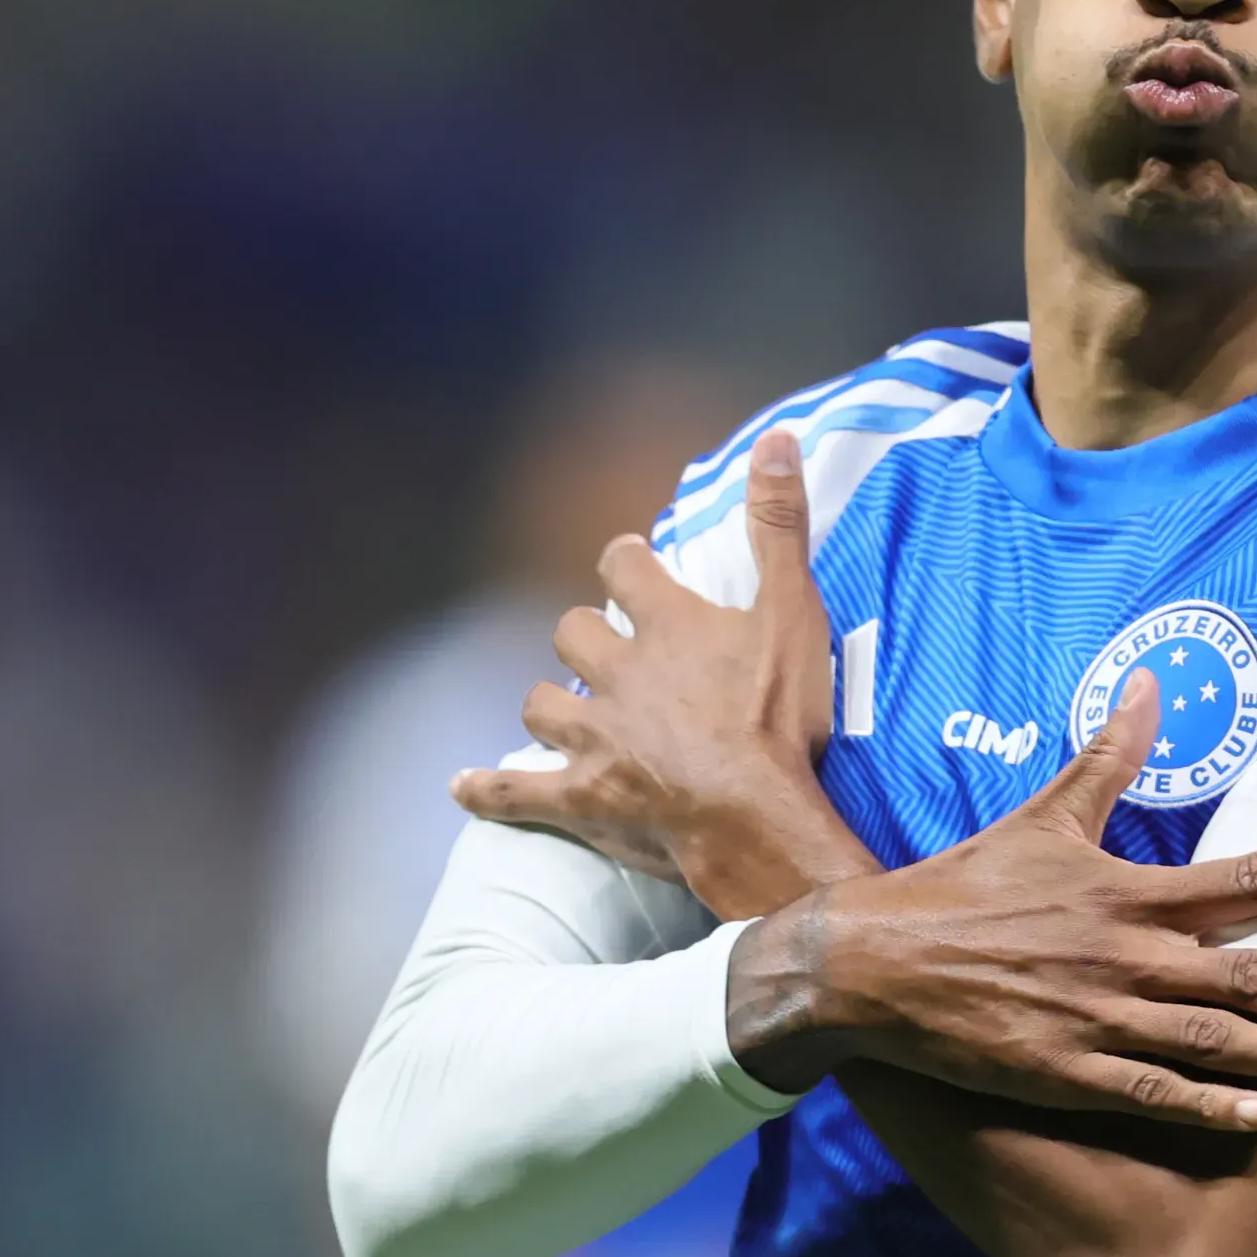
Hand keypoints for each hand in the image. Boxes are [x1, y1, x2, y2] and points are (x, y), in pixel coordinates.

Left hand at [450, 429, 839, 891]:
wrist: (755, 817)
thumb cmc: (779, 718)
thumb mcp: (793, 611)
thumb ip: (778, 526)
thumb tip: (778, 439)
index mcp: (665, 625)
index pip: (623, 567)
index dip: (626, 560)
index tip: (634, 562)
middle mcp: (617, 674)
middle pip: (572, 634)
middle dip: (585, 635)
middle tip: (610, 647)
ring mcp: (593, 739)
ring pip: (542, 705)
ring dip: (551, 703)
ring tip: (565, 709)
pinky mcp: (581, 797)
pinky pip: (516, 791)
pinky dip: (488, 790)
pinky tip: (463, 786)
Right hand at [728, 671, 1256, 1131]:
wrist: (873, 963)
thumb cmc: (964, 886)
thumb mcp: (1042, 815)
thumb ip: (1108, 756)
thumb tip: (1149, 681)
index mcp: (1128, 892)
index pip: (1248, 878)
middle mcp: (1127, 957)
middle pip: (1253, 973)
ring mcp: (1100, 1022)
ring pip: (1217, 1043)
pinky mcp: (1067, 1073)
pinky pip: (1152, 1094)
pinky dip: (1207, 1105)